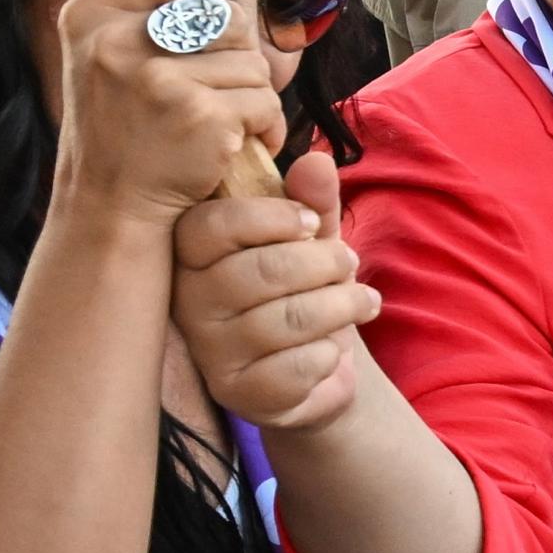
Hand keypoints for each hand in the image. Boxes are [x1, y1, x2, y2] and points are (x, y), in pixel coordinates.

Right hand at [52, 0, 285, 224]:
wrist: (112, 206)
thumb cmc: (119, 129)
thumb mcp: (112, 57)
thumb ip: (157, 5)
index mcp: (91, 17)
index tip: (190, 28)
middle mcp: (118, 43)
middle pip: (225, 14)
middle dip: (231, 55)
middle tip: (203, 92)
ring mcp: (159, 80)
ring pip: (251, 62)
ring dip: (248, 96)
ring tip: (213, 122)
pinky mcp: (202, 117)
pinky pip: (265, 102)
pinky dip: (262, 127)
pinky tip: (232, 144)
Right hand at [172, 146, 381, 430]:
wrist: (315, 369)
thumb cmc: (303, 291)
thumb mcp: (312, 239)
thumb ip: (312, 201)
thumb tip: (317, 159)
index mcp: (195, 254)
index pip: (209, 227)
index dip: (269, 219)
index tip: (311, 223)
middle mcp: (189, 301)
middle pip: (257, 272)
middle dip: (323, 264)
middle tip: (350, 263)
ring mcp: (210, 350)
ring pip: (284, 319)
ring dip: (340, 306)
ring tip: (363, 301)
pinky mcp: (238, 393)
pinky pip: (293, 367)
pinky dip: (327, 354)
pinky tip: (332, 349)